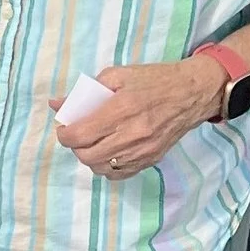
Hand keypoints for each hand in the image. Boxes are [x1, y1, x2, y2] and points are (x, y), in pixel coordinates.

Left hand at [54, 58, 226, 179]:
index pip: (81, 135)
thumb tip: (56, 104)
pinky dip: (107, 167)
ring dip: (90, 158)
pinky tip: (108, 153)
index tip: (64, 128)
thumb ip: (85, 92)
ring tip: (92, 144)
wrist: (193, 93)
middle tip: (77, 135)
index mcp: (122, 109)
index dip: (65, 135)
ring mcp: (143, 151)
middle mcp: (132, 134)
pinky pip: (120, 175)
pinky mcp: (151, 160)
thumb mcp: (118, 76)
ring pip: (102, 168)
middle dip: (75, 147)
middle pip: (88, 156)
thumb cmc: (155, 80)